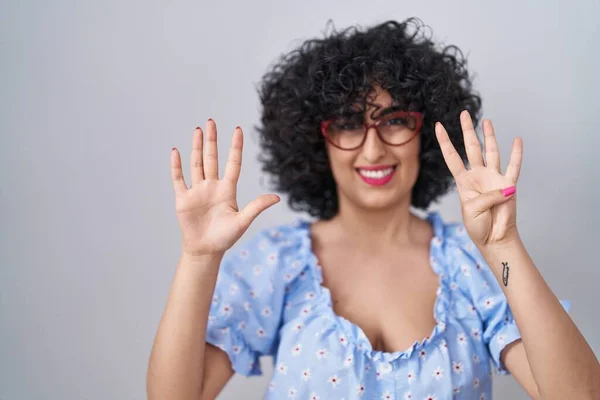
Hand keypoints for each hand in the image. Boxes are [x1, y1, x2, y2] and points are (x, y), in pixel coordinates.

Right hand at [170, 120, 279, 255]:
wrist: (205, 251)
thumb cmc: (225, 238)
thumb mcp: (243, 221)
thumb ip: (257, 207)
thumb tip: (277, 197)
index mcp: (228, 190)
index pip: (233, 163)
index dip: (235, 147)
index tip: (237, 129)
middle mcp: (212, 186)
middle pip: (212, 158)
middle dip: (211, 140)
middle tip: (211, 122)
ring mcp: (197, 191)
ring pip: (196, 164)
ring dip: (196, 148)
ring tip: (198, 130)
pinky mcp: (183, 199)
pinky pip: (179, 179)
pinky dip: (176, 166)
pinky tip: (176, 151)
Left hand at [435, 111, 522, 247]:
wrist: (493, 238)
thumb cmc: (478, 226)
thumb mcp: (472, 211)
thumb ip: (486, 197)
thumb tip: (504, 189)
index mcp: (463, 182)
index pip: (452, 157)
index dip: (445, 142)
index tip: (437, 126)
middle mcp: (478, 176)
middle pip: (471, 148)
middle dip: (467, 130)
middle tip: (464, 113)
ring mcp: (493, 178)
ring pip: (491, 152)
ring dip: (489, 136)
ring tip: (486, 121)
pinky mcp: (508, 185)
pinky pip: (513, 167)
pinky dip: (516, 154)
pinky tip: (517, 140)